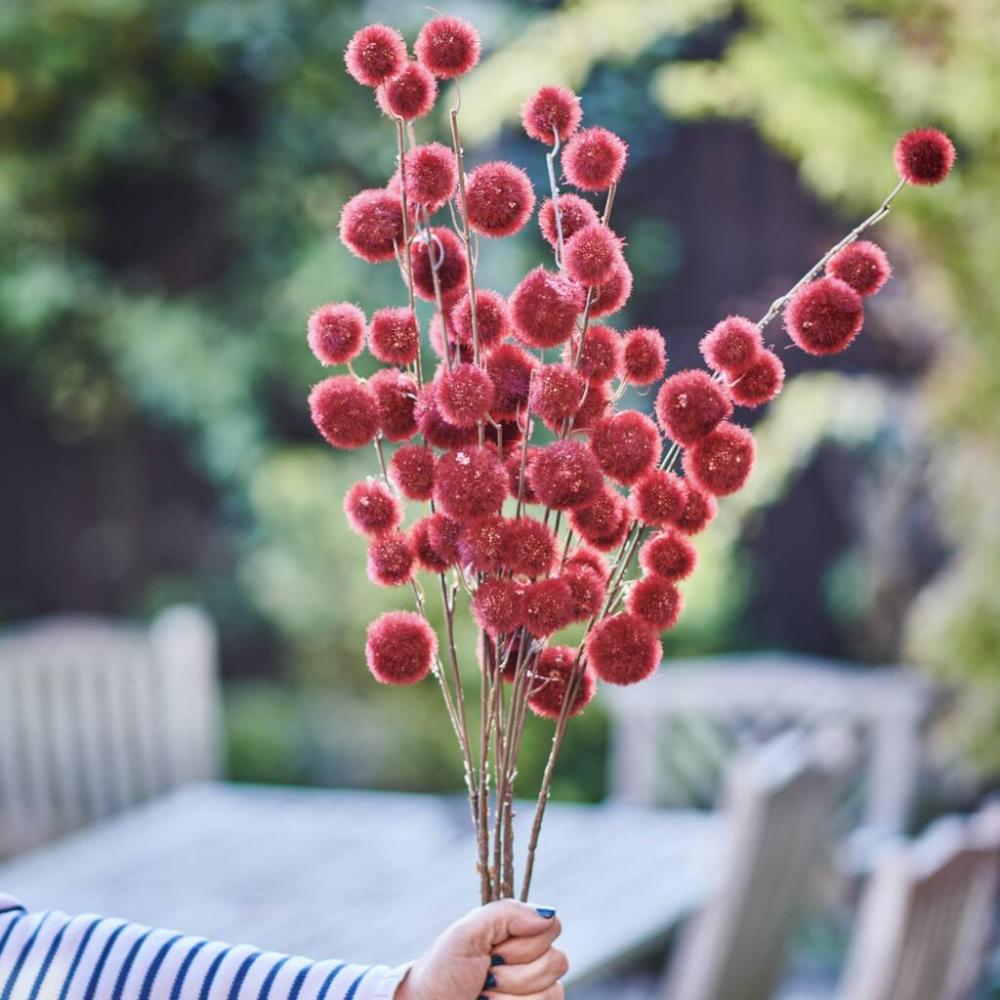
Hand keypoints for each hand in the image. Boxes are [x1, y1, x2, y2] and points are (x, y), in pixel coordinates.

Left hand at [395, 899, 566, 999]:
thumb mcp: (467, 932)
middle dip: (514, 970)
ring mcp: (534, 991)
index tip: (494, 950)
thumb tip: (548, 916)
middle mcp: (531, 962)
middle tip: (485, 973)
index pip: (552, 927)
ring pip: (552, 990)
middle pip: (556, 960)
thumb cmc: (443, 972)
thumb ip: (506, 913)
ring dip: (510, 993)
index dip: (525, 941)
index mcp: (516, 934)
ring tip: (484, 993)